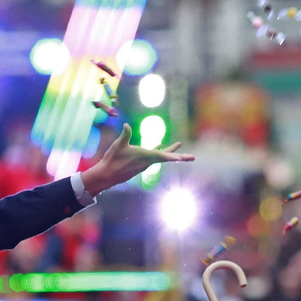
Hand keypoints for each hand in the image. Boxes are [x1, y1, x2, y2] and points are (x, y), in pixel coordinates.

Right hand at [80, 124, 194, 196]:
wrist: (107, 175)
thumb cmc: (112, 159)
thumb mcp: (118, 145)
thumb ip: (124, 135)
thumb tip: (127, 125)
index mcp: (144, 157)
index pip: (161, 156)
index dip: (171, 156)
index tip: (181, 159)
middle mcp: (147, 162)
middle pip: (166, 158)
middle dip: (179, 156)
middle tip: (193, 157)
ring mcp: (145, 164)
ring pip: (161, 157)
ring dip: (171, 152)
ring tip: (178, 145)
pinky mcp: (141, 165)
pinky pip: (154, 157)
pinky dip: (159, 152)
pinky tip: (160, 145)